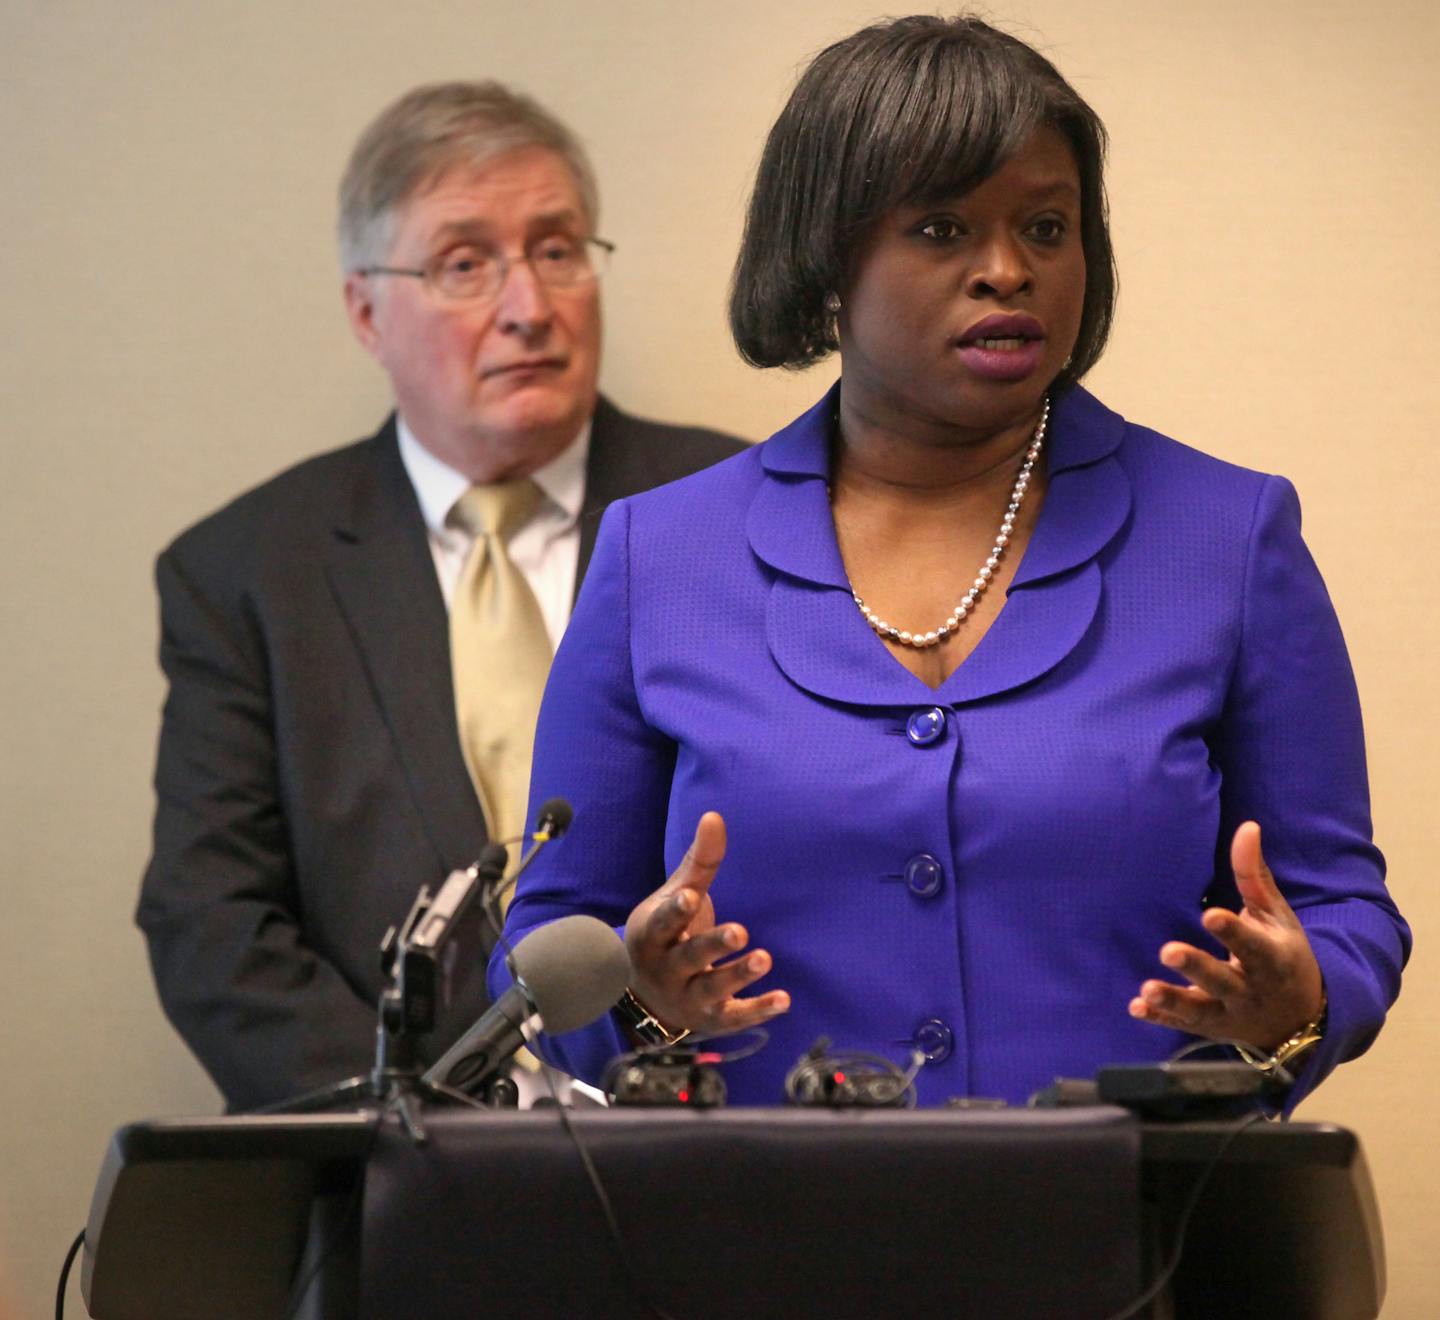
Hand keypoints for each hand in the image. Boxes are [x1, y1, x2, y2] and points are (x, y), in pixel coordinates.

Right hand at [624, 811, 789, 1035]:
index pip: (663, 923)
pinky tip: (784, 999)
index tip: (689, 897)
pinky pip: (734, 1017)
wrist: (646, 996)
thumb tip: (714, 815)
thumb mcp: (677, 897)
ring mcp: (688, 996)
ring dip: (738, 975)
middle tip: (740, 932)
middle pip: (690, 957)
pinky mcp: (711, 1019)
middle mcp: (668, 968)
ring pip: (712, 989)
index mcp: (654, 934)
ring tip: (765, 958)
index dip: (675, 911)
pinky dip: (758, 1010)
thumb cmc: (667, 934)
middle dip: (713, 945)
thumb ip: (699, 862)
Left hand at [1130, 821, 1323, 1051]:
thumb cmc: (1284, 954)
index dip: (1233, 931)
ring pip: (1201, 1010)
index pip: (1253, 945)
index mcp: (1272, 959)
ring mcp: (1230, 1013)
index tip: (1210, 914)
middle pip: (1223, 980)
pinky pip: (1183, 1026)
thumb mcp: (1277, 917)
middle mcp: (1252, 990)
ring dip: (1174, 1000)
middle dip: (1197, 967)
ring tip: (1147, 989)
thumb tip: (1248, 826)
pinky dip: (1161, 1019)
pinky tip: (1136, 1007)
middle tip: (1168, 951)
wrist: (1302, 1019)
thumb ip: (1255, 876)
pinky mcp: (1210, 1027)